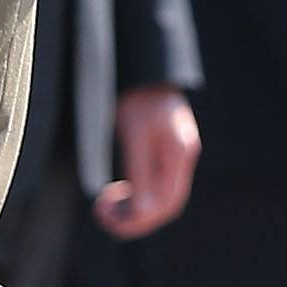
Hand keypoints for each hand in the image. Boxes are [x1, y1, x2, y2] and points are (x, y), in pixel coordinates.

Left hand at [93, 85, 199, 237]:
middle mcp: (183, 156)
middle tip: (103, 215)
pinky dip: (138, 194)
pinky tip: (119, 192)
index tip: (107, 217)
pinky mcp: (167, 150)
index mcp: (179, 152)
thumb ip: (139, 171)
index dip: (138, 220)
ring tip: (106, 205)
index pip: (166, 202)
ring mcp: (178, 153)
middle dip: (135, 217)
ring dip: (135, 208)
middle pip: (166, 204)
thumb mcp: (132, 131)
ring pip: (162, 196)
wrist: (142, 66)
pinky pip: (157, 183)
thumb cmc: (136, 95)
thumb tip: (143, 212)